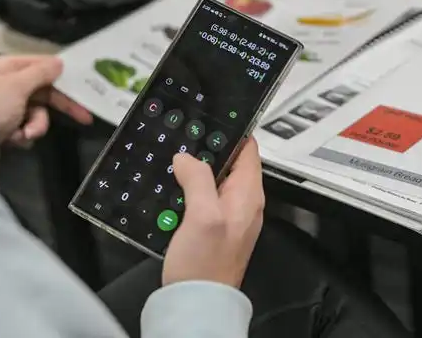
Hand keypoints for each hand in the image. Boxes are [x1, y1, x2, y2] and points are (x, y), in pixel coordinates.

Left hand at [0, 55, 92, 163]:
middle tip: (85, 118)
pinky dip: (24, 134)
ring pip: (40, 112)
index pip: (44, 65)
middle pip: (46, 91)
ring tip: (24, 134)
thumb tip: (61, 61)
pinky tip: (13, 138)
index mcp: (9, 67)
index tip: (85, 84)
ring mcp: (9, 105)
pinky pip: (29, 126)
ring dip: (36, 125)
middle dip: (60, 107)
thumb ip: (41, 73)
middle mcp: (10, 83)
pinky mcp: (8, 125)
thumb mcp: (17, 87)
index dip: (64, 75)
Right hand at [164, 138, 264, 287]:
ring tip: (175, 157)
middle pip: (230, 162)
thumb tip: (187, 157)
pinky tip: (172, 187)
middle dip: (209, 149)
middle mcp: (242, 202)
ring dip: (196, 169)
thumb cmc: (205, 264)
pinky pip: (203, 198)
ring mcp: (228, 216)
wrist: (197, 301)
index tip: (211, 120)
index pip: (249, 150)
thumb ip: (198, 179)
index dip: (232, 131)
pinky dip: (189, 189)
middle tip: (185, 135)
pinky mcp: (212, 227)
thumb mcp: (202, 214)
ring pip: (214, 180)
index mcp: (248, 194)